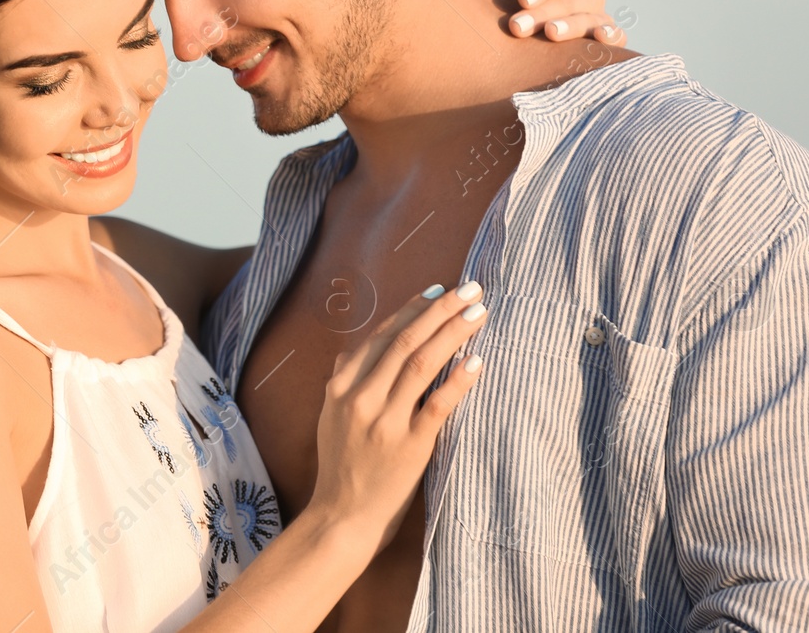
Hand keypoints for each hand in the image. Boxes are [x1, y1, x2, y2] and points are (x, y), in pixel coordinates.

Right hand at [307, 282, 487, 552]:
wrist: (341, 518)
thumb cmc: (341, 467)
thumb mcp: (330, 417)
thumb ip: (344, 382)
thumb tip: (356, 350)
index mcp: (341, 387)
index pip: (381, 336)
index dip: (412, 310)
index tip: (439, 290)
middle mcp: (361, 398)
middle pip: (405, 342)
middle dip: (440, 310)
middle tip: (470, 289)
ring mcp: (384, 422)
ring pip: (422, 364)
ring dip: (454, 334)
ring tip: (478, 313)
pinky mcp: (409, 447)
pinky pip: (437, 405)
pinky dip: (458, 381)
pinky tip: (477, 362)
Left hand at [497, 0, 626, 44]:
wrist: (527, 59)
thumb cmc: (521, 21)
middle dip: (546, 11)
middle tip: (518, 26)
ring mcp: (599, 19)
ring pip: (592, 17)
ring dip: (572, 24)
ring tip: (550, 33)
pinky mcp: (612, 41)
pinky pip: (617, 36)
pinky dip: (612, 35)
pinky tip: (599, 37)